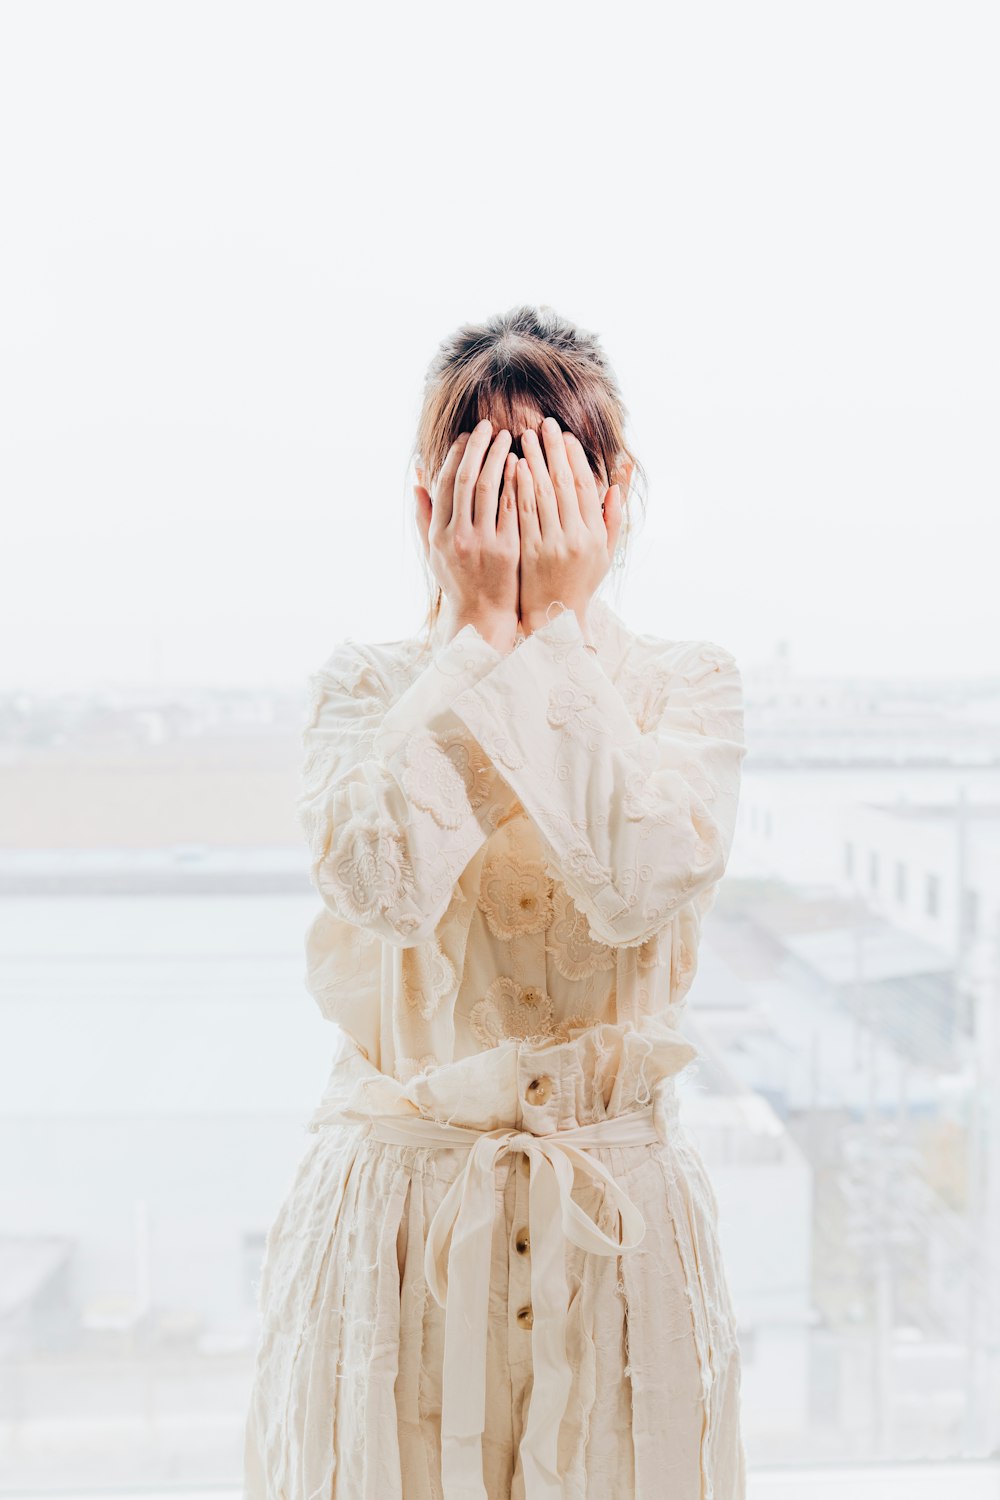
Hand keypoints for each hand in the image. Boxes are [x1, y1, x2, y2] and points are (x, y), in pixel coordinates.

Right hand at [414, 418, 520, 651]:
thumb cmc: (458, 581)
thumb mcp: (434, 552)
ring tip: (508, 438)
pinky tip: (522, 464)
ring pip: (488, 489)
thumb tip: (417, 478)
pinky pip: (512, 508)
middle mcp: (457, 537)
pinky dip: (515, 483)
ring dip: (498, 458)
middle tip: (489, 426)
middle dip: (477, 448)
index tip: (467, 435)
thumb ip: (424, 515)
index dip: (456, 455)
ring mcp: (482, 543)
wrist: (483, 615)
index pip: (445, 483)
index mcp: (438, 534)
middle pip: (465, 480)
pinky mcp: (507, 550)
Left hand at [515, 416, 622, 634]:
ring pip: (540, 494)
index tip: (565, 436)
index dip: (574, 458)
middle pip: (561, 484)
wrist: (555, 618)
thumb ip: (612, 516)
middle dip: (552, 450)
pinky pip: (523, 513)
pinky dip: (518, 487)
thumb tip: (617, 480)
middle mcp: (575, 538)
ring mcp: (551, 545)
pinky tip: (513, 466)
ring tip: (524, 437)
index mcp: (594, 534)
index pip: (584, 487)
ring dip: (533, 461)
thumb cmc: (581, 582)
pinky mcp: (529, 552)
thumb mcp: (605, 552)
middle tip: (544, 424)